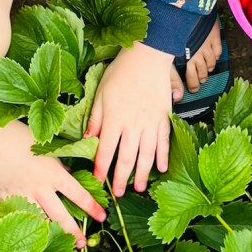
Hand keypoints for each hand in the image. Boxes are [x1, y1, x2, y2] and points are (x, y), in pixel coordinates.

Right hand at [0, 119, 105, 248]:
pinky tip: (31, 235)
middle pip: (61, 216)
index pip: (79, 195)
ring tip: (59, 244)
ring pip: (40, 221)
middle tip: (83, 243)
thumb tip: (70, 176)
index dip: (92, 207)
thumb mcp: (46, 148)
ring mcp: (22, 196)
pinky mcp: (5, 199)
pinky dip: (25, 225)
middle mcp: (40, 188)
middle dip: (74, 232)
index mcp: (53, 174)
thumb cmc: (20, 136)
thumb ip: (59, 165)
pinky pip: (17, 217)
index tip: (101, 216)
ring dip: (51, 234)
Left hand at [87, 42, 173, 196]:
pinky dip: (163, 156)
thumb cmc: (120, 73)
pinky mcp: (163, 118)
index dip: (101, 169)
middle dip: (121, 178)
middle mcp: (133, 126)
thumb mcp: (100, 94)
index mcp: (114, 120)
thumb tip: (87, 140)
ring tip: (139, 188)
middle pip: (126, 158)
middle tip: (118, 193)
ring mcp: (150, 123)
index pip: (105, 151)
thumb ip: (95, 119)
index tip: (98, 181)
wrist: (147, 57)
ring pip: (146, 155)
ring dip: (142, 173)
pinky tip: (161, 168)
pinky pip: (164, 142)